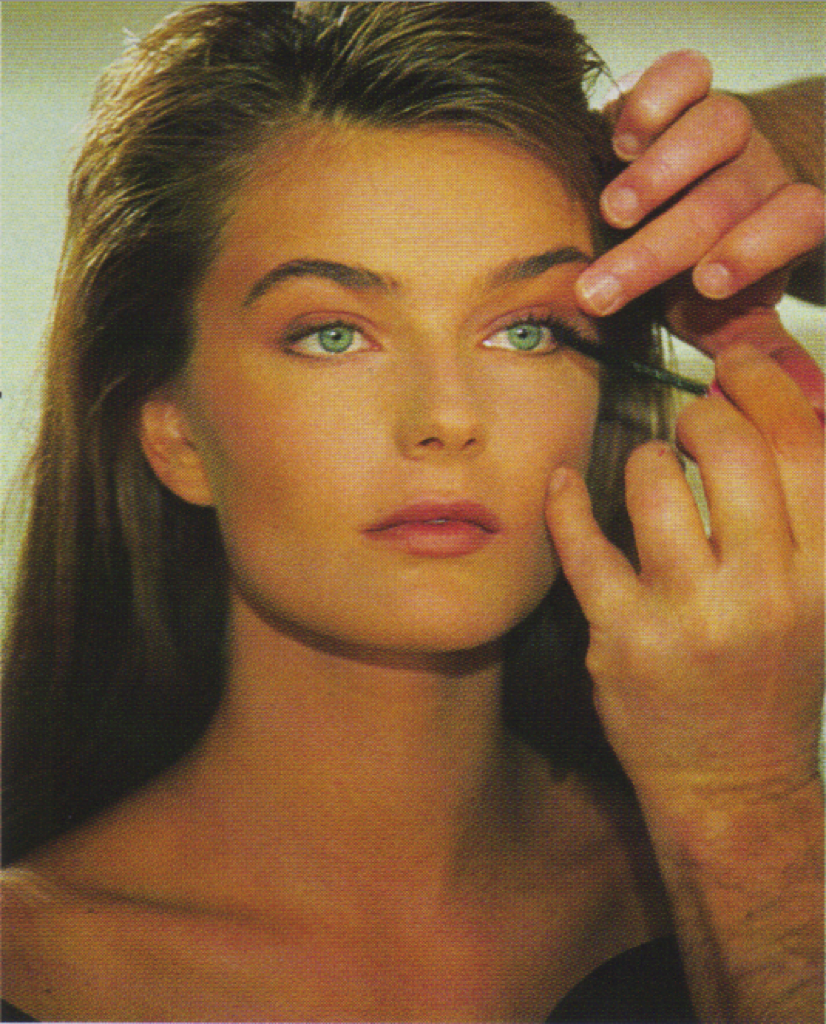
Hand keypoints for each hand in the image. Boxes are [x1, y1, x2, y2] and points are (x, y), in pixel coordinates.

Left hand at [546, 331, 822, 800]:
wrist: (732, 784)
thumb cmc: (770, 680)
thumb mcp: (815, 601)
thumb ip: (800, 520)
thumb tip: (765, 413)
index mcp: (822, 576)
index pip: (805, 448)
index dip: (765, 389)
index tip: (737, 372)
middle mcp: (763, 592)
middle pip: (732, 449)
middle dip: (704, 412)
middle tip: (690, 420)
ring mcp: (687, 616)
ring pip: (654, 482)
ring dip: (643, 458)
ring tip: (648, 471)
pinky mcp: (621, 637)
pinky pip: (583, 542)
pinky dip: (565, 502)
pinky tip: (562, 485)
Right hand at [575, 52, 823, 410]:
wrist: (700, 186)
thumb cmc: (704, 258)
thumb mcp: (729, 307)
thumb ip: (754, 342)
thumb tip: (800, 400)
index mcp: (785, 219)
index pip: (793, 224)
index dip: (755, 250)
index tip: (706, 286)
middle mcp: (760, 168)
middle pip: (728, 197)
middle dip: (661, 247)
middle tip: (602, 290)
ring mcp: (726, 123)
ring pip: (714, 127)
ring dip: (661, 172)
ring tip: (615, 211)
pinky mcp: (687, 92)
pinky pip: (684, 74)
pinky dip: (654, 98)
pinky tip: (620, 137)